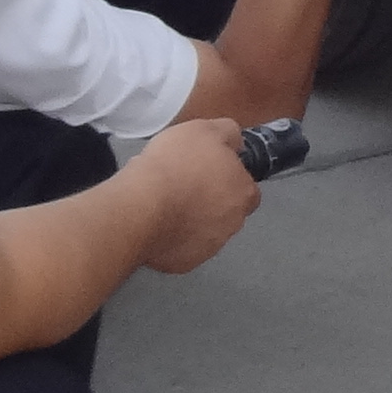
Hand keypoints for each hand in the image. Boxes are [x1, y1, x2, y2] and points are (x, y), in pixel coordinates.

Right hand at [123, 118, 263, 273]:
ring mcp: (210, 247)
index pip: (248, 189)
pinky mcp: (186, 263)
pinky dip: (174, 238)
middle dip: (211, 202)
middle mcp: (233, 224)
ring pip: (206, 232)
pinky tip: (157, 224)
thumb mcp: (204, 129)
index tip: (208, 171)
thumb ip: (228, 133)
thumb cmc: (176, 163)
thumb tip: (237, 143)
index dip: (229, 178)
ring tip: (166, 204)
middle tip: (184, 186)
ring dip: (193, 221)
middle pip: (228, 212)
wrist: (142, 205)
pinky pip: (183, 248)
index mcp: (244, 193)